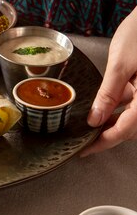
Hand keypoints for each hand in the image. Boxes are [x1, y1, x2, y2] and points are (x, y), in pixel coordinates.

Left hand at [81, 7, 136, 155]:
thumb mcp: (120, 64)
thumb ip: (109, 94)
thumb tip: (95, 119)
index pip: (124, 131)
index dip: (103, 143)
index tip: (84, 150)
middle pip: (131, 127)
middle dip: (107, 135)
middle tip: (84, 140)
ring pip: (133, 116)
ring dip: (113, 121)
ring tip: (89, 124)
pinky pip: (136, 103)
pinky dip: (121, 106)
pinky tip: (105, 103)